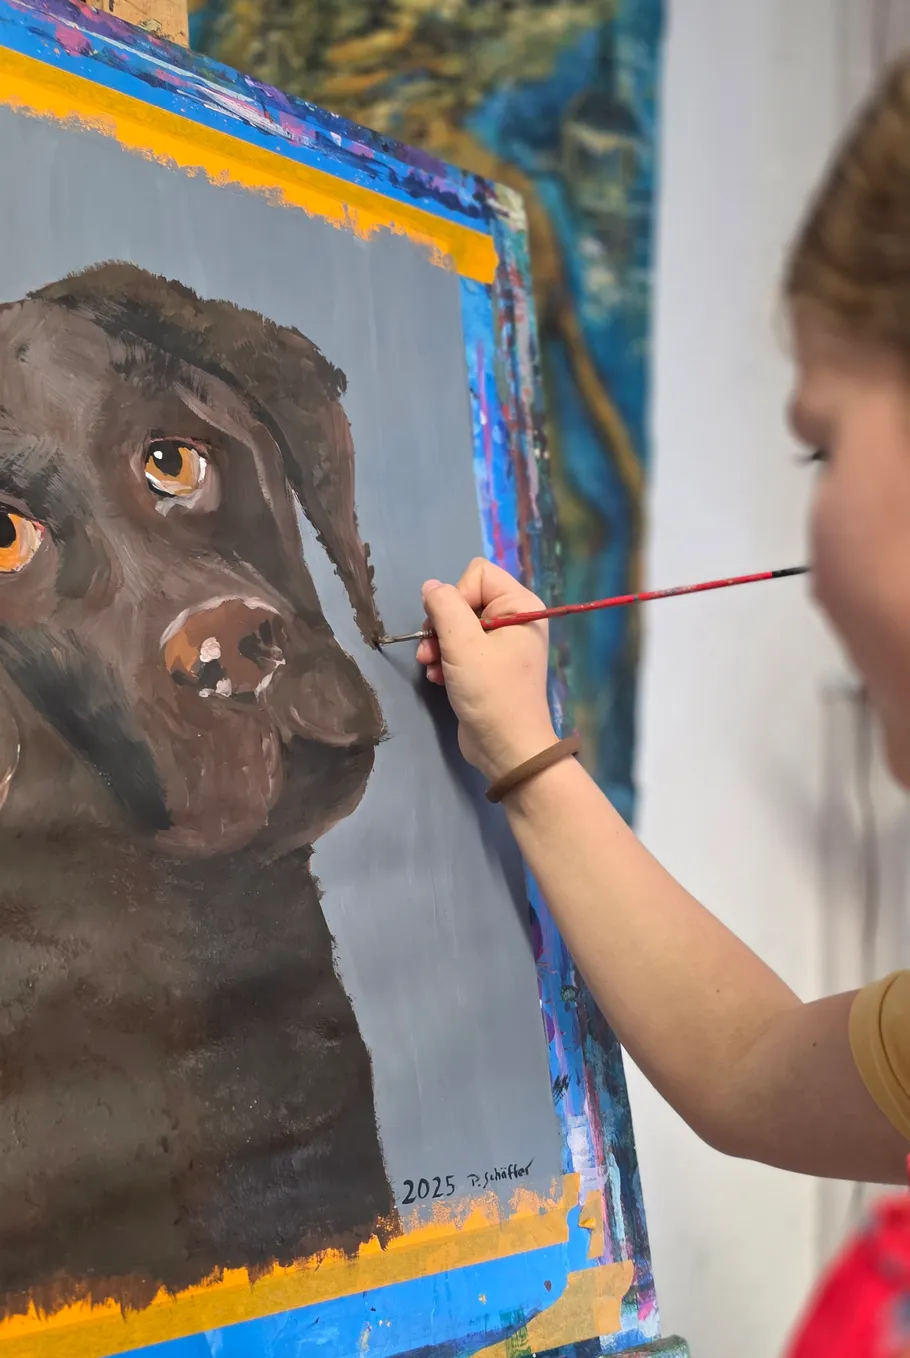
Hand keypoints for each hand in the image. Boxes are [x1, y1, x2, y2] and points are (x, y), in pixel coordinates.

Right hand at [417, 558, 556, 782]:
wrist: (507, 748)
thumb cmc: (490, 693)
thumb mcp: (463, 645)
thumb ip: (444, 607)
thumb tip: (431, 587)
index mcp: (520, 605)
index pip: (477, 574)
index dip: (456, 596)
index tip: (451, 627)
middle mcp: (514, 619)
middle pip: (464, 598)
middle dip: (442, 624)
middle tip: (431, 649)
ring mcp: (502, 644)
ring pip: (457, 625)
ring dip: (438, 644)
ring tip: (432, 666)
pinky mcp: (489, 665)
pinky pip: (460, 647)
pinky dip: (446, 660)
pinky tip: (439, 678)